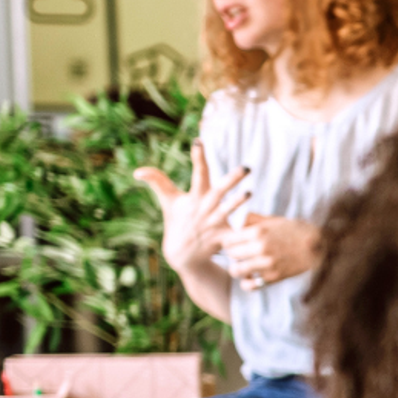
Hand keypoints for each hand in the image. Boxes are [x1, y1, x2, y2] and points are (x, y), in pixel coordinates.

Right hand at [132, 141, 251, 270]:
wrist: (182, 255)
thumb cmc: (176, 221)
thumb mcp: (168, 201)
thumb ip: (157, 182)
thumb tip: (137, 171)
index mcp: (194, 197)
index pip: (197, 174)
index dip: (197, 158)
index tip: (199, 142)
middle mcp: (205, 209)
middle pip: (218, 192)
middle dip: (231, 180)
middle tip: (246, 168)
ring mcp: (213, 224)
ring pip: (227, 211)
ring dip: (237, 202)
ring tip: (249, 192)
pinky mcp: (222, 238)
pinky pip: (235, 235)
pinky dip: (245, 232)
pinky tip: (260, 227)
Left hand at [217, 211, 319, 289]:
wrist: (318, 246)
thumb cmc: (295, 231)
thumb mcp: (274, 220)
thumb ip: (253, 219)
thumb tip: (236, 222)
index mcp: (258, 232)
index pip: (228, 240)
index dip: (228, 242)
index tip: (234, 243)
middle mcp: (260, 248)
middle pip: (231, 254)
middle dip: (233, 254)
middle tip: (240, 253)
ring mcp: (267, 264)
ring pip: (236, 271)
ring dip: (238, 268)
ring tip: (245, 265)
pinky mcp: (274, 277)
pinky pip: (249, 285)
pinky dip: (247, 283)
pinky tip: (252, 277)